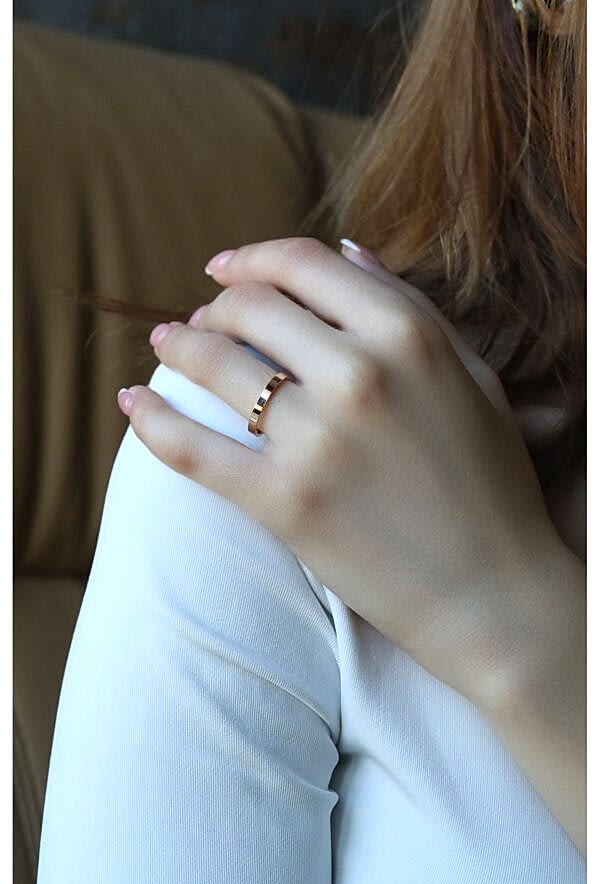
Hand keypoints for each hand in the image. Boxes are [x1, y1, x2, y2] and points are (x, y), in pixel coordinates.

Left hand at [119, 237, 566, 704]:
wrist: (493, 594)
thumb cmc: (490, 484)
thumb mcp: (472, 377)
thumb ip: (410, 306)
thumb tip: (347, 249)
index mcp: (409, 336)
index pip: (304, 264)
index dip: (252, 257)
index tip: (223, 269)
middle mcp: (359, 377)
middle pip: (249, 307)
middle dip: (216, 305)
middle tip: (204, 319)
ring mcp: (317, 442)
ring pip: (212, 364)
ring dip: (177, 346)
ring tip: (167, 346)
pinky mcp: (283, 504)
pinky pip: (191, 449)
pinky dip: (149, 420)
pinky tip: (130, 401)